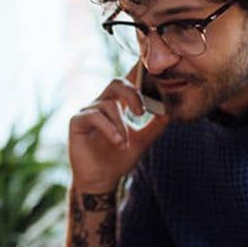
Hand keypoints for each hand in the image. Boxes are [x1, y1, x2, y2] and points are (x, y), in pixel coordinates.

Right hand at [68, 66, 168, 193]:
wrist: (102, 179)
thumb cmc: (120, 159)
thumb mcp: (143, 140)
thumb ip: (156, 125)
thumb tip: (170, 110)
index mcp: (118, 104)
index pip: (128, 82)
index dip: (137, 71)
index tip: (149, 67)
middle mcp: (102, 104)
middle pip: (116, 83)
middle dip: (132, 94)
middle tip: (142, 113)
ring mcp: (88, 111)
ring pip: (109, 105)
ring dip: (121, 125)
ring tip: (125, 144)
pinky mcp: (77, 121)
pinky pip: (94, 116)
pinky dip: (110, 129)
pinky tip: (118, 142)